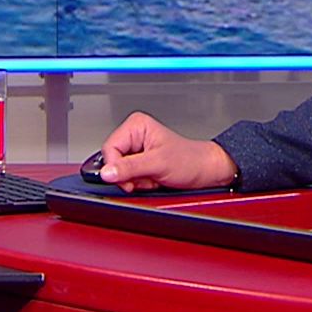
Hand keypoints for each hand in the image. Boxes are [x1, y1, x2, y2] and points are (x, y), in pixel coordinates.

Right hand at [97, 111, 237, 193]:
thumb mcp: (158, 163)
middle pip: (112, 162)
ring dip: (135, 181)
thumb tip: (106, 172)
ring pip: (119, 173)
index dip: (115, 167)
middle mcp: (134, 136)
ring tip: (152, 177)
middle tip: (145, 177)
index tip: (129, 178)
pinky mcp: (139, 164)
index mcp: (136, 126)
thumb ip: (130, 168)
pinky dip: (139, 184)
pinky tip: (152, 180)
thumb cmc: (189, 160)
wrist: (204, 172)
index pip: (109, 148)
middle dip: (128, 176)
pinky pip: (128, 179)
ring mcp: (136, 151)